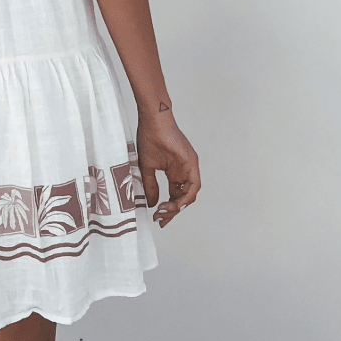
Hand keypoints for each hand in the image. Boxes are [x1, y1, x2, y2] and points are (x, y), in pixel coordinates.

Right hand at [135, 105, 200, 226]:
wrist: (152, 121)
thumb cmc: (148, 138)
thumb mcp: (147, 168)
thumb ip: (151, 186)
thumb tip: (152, 204)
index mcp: (174, 172)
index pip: (175, 196)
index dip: (168, 209)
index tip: (158, 218)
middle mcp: (183, 171)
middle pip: (183, 198)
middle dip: (173, 212)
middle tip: (161, 219)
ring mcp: (189, 167)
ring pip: (190, 194)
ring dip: (178, 207)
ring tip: (164, 212)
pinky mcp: (192, 163)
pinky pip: (194, 185)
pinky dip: (186, 197)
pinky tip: (174, 204)